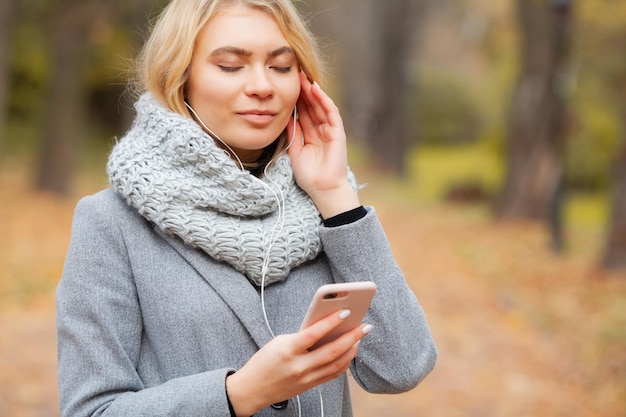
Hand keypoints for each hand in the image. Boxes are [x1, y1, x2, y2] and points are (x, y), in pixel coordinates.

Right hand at [225, 310, 371, 415]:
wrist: (252, 389)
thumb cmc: (264, 361)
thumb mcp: (279, 342)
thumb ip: (302, 336)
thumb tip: (326, 328)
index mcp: (287, 350)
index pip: (314, 334)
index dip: (331, 322)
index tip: (345, 311)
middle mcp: (299, 366)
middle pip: (332, 351)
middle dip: (352, 337)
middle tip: (364, 326)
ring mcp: (306, 379)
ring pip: (336, 364)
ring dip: (351, 350)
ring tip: (359, 337)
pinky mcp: (309, 386)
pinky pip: (332, 374)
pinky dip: (344, 363)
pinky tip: (350, 353)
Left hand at [287, 72, 359, 217]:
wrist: (323, 189)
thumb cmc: (310, 176)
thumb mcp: (295, 151)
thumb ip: (292, 134)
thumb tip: (285, 118)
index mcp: (311, 136)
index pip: (303, 113)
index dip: (295, 100)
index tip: (285, 87)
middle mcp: (322, 131)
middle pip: (312, 107)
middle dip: (303, 92)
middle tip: (293, 75)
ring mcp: (331, 131)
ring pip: (321, 106)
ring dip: (312, 92)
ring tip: (303, 78)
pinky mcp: (338, 133)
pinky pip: (331, 113)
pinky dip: (324, 100)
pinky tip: (315, 90)